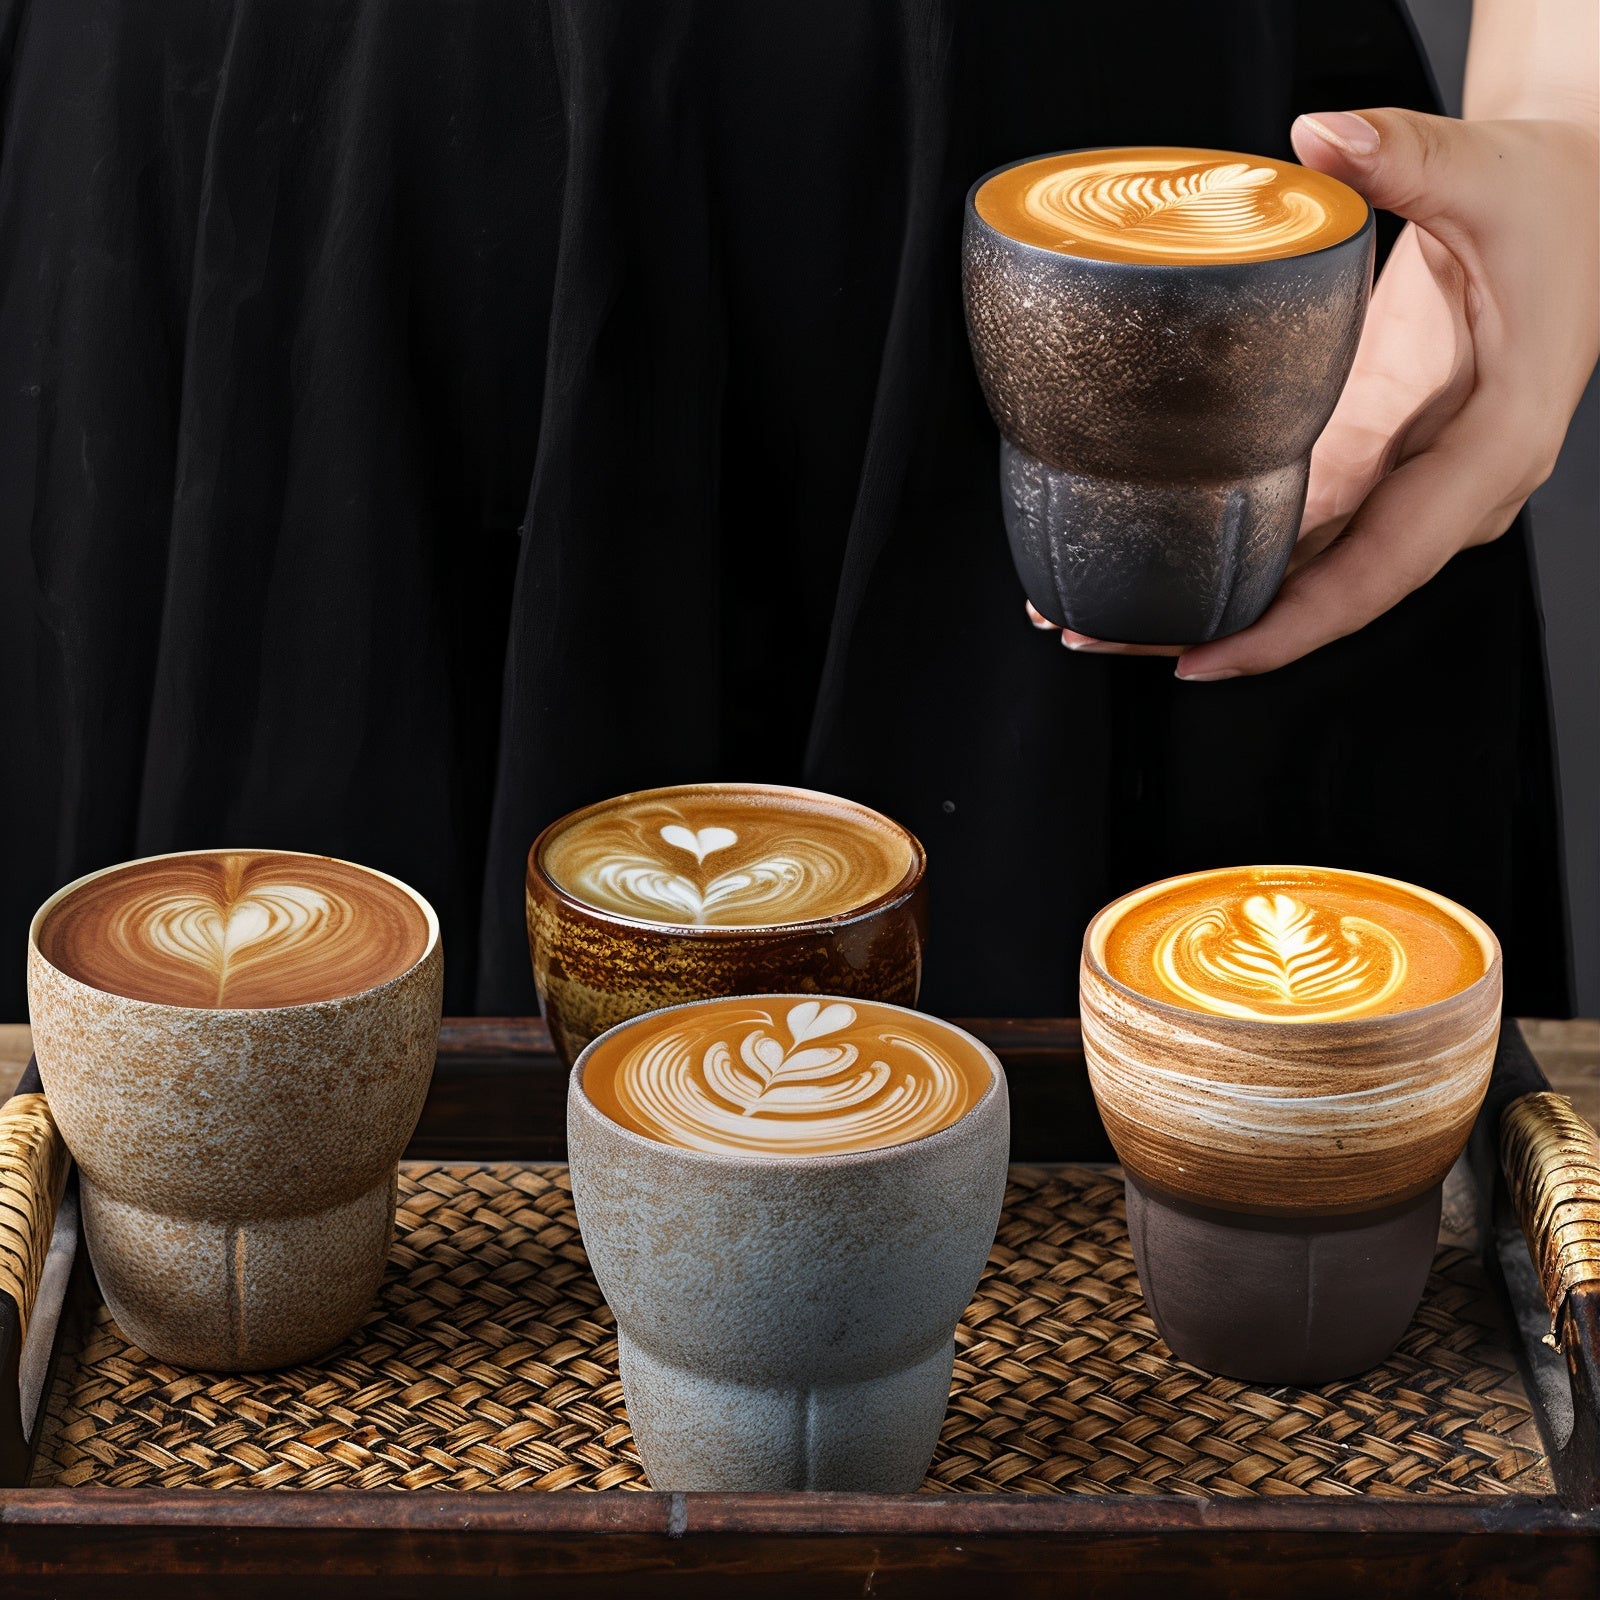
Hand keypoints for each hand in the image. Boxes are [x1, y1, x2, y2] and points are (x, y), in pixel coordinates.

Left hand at [1039, 106, 1598, 678]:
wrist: (1573, 206)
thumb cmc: (1550, 206)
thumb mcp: (1489, 177)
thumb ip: (1407, 157)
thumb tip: (1322, 134)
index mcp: (1490, 451)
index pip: (1381, 570)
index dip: (1291, 626)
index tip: (1205, 660)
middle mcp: (1444, 494)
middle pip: (1321, 592)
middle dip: (1213, 629)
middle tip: (1094, 634)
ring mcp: (1403, 484)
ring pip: (1298, 571)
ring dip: (1200, 601)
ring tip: (1090, 614)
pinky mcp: (1367, 461)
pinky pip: (1292, 529)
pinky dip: (1222, 552)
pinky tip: (1148, 560)